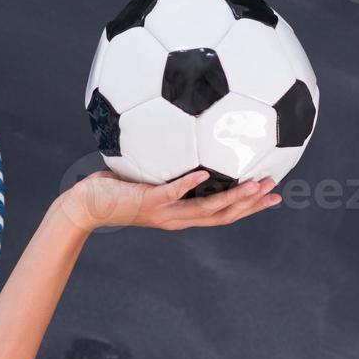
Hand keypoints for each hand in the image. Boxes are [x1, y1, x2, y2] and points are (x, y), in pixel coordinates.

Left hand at [62, 169, 280, 233]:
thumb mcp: (145, 178)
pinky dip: (189, 183)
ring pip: (205, 208)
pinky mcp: (146, 201)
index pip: (222, 214)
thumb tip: (180, 140)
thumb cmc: (111, 190)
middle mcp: (175, 217)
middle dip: (250, 204)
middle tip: (275, 190)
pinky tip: (206, 172)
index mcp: (179, 214)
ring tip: (254, 183)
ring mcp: (162, 211)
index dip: (248, 207)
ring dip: (232, 196)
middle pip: (222, 216)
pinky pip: (172, 192)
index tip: (272, 196)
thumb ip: (166, 167)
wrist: (83, 207)